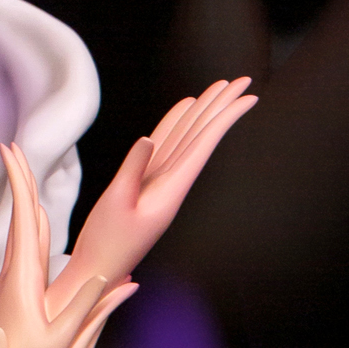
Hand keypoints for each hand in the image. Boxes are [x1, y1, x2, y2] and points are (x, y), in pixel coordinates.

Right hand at [53, 78, 257, 304]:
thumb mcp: (116, 205)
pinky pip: (164, 144)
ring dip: (201, 111)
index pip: (205, 144)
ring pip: (185, 137)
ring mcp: (159, 180)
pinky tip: (184, 108)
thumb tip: (148, 138)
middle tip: (242, 80)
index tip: (248, 96)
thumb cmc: (107, 242)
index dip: (225, 117)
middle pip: (200, 135)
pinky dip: (175, 123)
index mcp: (171, 189)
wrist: (100, 267)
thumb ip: (132, 170)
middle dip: (220, 107)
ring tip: (217, 88)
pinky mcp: (145, 181)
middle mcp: (171, 182)